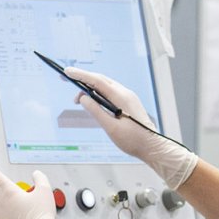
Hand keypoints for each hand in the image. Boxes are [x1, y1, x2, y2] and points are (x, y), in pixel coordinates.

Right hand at [64, 68, 198, 189]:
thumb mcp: (111, 128)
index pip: (97, 81)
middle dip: (82, 78)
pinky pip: (110, 92)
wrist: (152, 147)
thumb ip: (96, 111)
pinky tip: (91, 101)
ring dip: (90, 87)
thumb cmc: (133, 140)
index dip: (81, 75)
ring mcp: (128, 97)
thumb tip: (83, 98)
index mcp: (121, 97)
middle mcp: (125, 93)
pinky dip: (98, 93)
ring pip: (105, 85)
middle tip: (66, 78)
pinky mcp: (128, 102)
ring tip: (76, 99)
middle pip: (101, 80)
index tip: (67, 72)